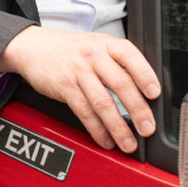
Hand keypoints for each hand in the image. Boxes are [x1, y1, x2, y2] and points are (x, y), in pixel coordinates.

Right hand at [0, 27, 160, 153]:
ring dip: (117, 127)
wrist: (33, 47)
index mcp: (107, 44)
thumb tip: (144, 90)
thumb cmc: (70, 49)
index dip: (145, 75)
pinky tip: (105, 139)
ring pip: (102, 102)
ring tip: (128, 143)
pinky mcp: (65, 87)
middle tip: (147, 128)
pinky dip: (96, 129)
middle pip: (120, 84)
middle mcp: (94, 56)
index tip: (155, 94)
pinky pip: (84, 112)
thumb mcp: (97, 45)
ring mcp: (78, 72)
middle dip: (137, 109)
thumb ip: (118, 63)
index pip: (130, 57)